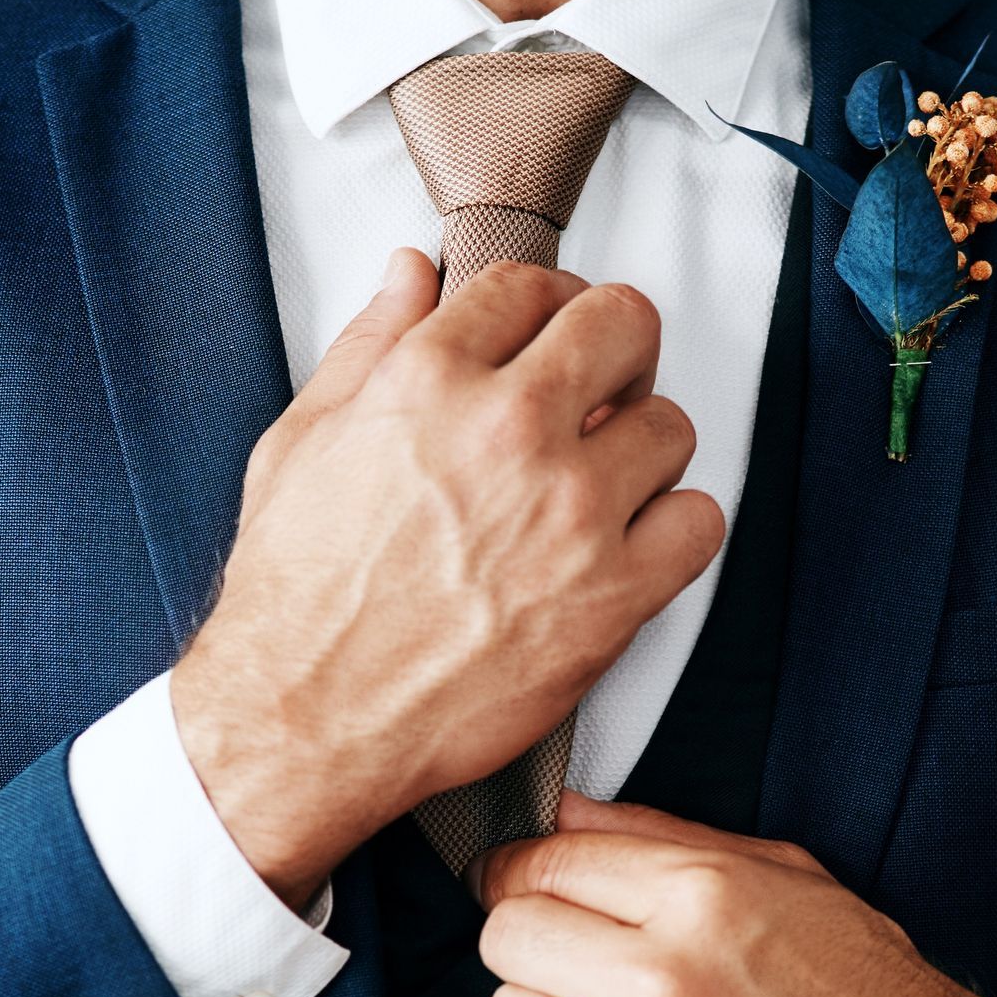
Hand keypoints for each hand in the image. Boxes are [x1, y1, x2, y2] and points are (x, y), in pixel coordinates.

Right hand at [171, 252, 723, 910]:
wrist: (304, 720)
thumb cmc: (296, 599)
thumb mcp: (300, 444)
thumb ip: (367, 347)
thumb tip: (410, 275)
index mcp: (429, 380)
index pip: (530, 286)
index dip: (543, 307)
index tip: (548, 335)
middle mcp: (508, 431)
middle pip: (622, 324)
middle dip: (612, 349)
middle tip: (597, 390)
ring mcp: (570, 512)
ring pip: (671, 425)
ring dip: (642, 448)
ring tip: (600, 484)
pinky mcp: (611, 596)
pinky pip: (699, 524)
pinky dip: (673, 530)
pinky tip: (628, 544)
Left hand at [476, 795, 996, 996]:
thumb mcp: (791, 882)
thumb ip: (666, 839)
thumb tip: (562, 810)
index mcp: (705, 899)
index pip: (540, 863)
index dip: (523, 878)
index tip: (530, 896)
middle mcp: (672, 983)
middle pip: (506, 940)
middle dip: (536, 954)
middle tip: (582, 977)